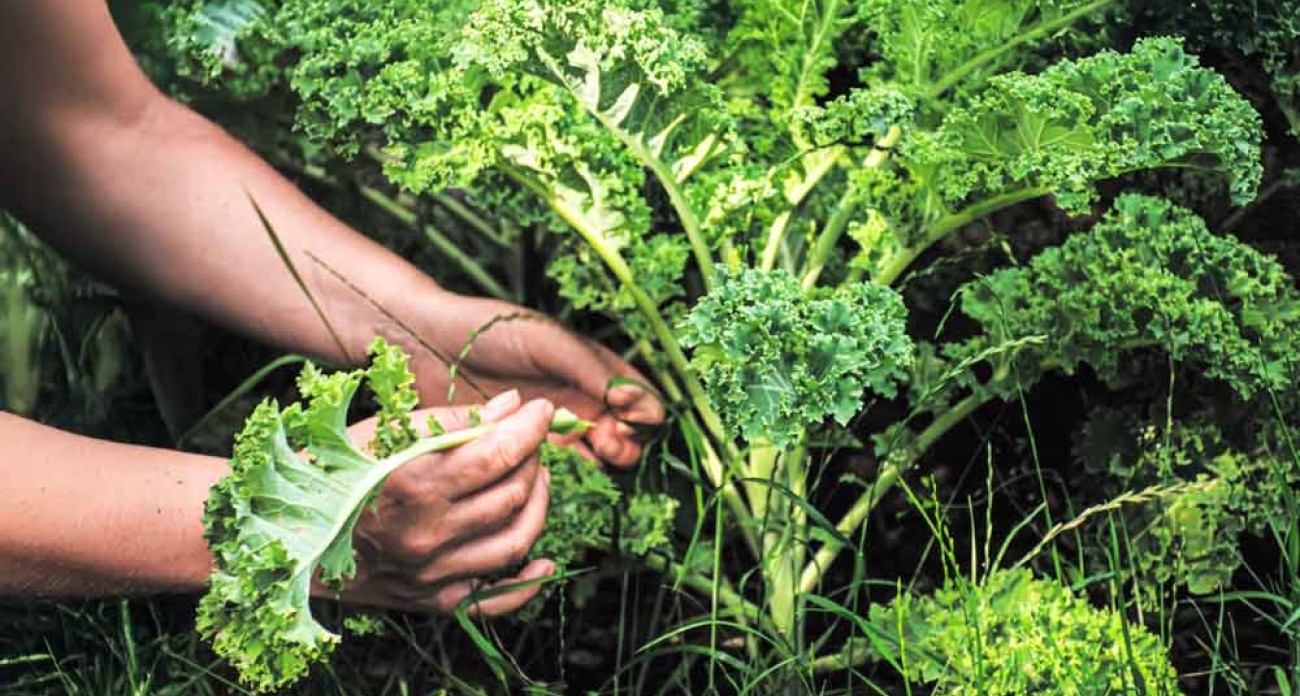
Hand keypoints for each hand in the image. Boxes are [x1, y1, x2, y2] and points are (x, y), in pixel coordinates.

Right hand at [336, 390, 554, 616]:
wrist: (289, 540)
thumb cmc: (334, 473)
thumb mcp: (382, 434)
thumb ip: (451, 419)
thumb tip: (511, 406)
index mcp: (412, 483)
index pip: (496, 453)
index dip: (530, 427)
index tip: (542, 409)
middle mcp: (426, 532)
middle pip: (511, 493)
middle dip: (533, 458)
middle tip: (531, 439)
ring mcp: (432, 572)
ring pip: (515, 540)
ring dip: (538, 503)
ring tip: (534, 478)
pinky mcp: (433, 600)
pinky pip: (495, 599)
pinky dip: (528, 582)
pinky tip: (544, 558)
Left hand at [401, 292, 664, 467]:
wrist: (428, 346)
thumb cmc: (491, 331)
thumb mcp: (548, 342)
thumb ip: (591, 368)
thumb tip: (632, 398)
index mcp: (593, 369)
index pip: (640, 397)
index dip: (643, 410)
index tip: (626, 412)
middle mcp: (582, 400)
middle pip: (627, 433)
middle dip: (628, 439)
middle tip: (607, 438)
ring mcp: (557, 428)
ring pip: (600, 456)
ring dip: (606, 458)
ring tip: (594, 449)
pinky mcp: (528, 451)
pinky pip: (563, 470)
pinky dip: (574, 473)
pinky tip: (565, 464)